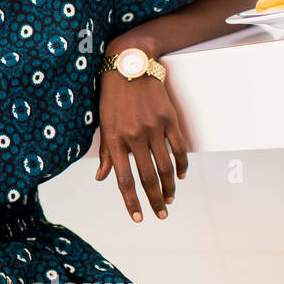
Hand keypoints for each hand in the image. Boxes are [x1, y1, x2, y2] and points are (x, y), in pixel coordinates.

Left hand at [95, 67, 187, 222]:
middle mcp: (134, 136)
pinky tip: (180, 177)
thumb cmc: (111, 96)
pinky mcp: (169, 120)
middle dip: (154, 200)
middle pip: (147, 178)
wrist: (129, 65)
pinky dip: (181, 166)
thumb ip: (106, 153)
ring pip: (165, 167)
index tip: (138, 218)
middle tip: (161, 215)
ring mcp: (153, 128)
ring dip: (168, 188)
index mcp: (114, 140)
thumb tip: (102, 178)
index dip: (131, 202)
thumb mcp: (103, 124)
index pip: (123, 179)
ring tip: (169, 199)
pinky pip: (179, 148)